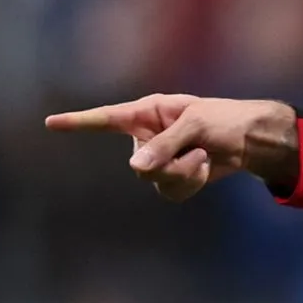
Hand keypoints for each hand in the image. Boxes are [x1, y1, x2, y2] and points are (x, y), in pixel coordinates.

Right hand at [45, 94, 298, 200]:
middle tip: (197, 151)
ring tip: (203, 157)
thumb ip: (166, 144)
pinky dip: (190, 183)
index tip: (51, 124)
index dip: (78, 122)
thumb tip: (135, 168)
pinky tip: (204, 170)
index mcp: (147, 112)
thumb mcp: (197, 125)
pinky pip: (170, 190)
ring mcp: (159, 158)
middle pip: (139, 164)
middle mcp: (147, 135)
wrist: (251, 140)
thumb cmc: (225, 120)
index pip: (106, 118)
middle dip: (169, 165)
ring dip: (183, 175)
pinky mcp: (173, 175)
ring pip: (154, 181)